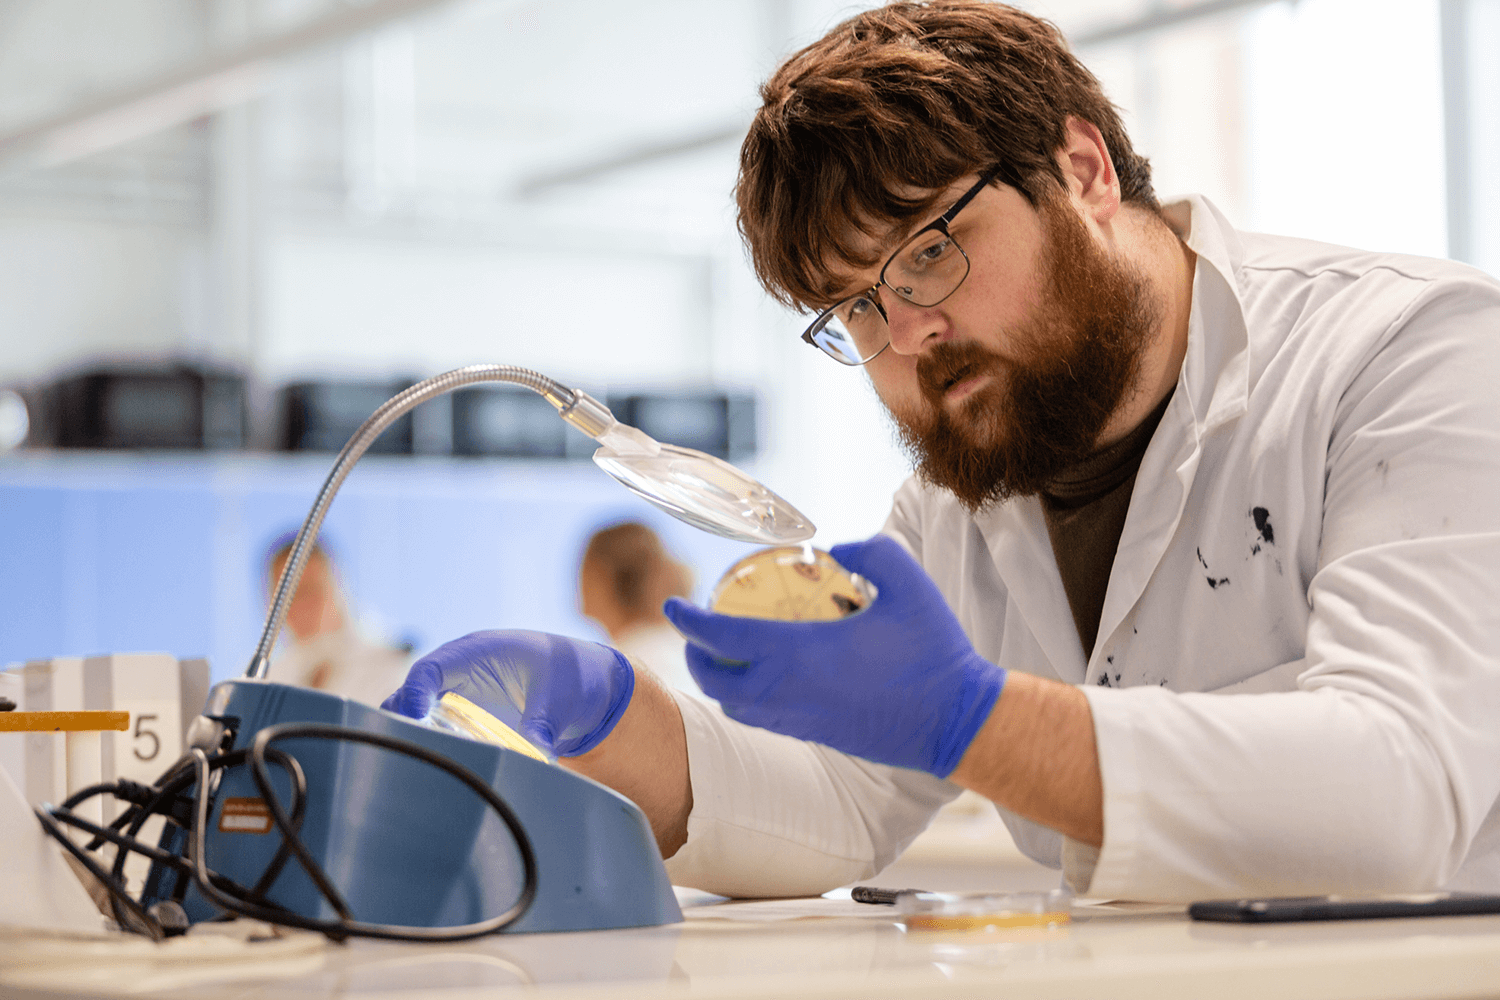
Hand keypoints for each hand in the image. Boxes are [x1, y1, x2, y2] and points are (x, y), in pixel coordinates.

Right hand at [380, 630, 633, 757]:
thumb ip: (542, 728)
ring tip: (420, 767)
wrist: (588, 679)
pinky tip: (440, 769)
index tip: (413, 725)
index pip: (430, 669)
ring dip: (414, 735)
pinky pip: (435, 727)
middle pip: (411, 692)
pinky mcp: (466, 713)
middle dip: (402, 721)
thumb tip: (536, 759)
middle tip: (408, 754)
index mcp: (479, 652)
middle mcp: (461, 670)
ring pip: (417, 711)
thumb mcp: (560, 700)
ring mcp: (460, 691)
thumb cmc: (572, 676)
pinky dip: (431, 744)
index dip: (414, 696)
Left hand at [664, 534, 1004, 776]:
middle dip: (695, 655)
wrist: (956, 720)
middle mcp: (789, 691)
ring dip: (719, 681)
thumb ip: (869, 551)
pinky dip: (748, 699)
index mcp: (800, 652)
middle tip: (697, 631)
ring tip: (725, 655)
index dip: (689, 619)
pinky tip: (768, 678)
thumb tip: (837, 548)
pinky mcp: (817, 736)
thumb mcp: (908, 582)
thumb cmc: (934, 651)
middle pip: (715, 680)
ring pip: (736, 706)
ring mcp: (801, 719)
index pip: (722, 635)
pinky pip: (763, 719)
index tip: (672, 603)